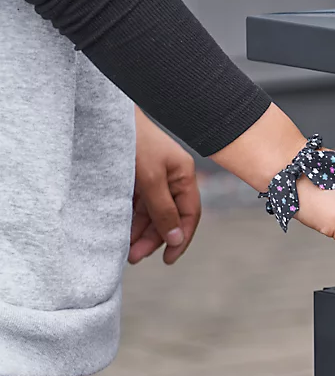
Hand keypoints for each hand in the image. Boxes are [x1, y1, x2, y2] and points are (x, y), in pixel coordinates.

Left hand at [129, 108, 201, 265]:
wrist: (105, 116)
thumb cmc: (133, 143)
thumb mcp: (151, 179)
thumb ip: (164, 210)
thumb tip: (176, 238)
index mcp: (184, 176)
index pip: (189, 215)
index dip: (181, 238)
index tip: (168, 259)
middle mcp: (172, 178)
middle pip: (168, 216)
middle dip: (153, 239)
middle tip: (134, 257)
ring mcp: (154, 177)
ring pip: (151, 212)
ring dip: (140, 232)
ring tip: (125, 249)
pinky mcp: (136, 176)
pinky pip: (137, 204)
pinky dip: (131, 218)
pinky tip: (121, 231)